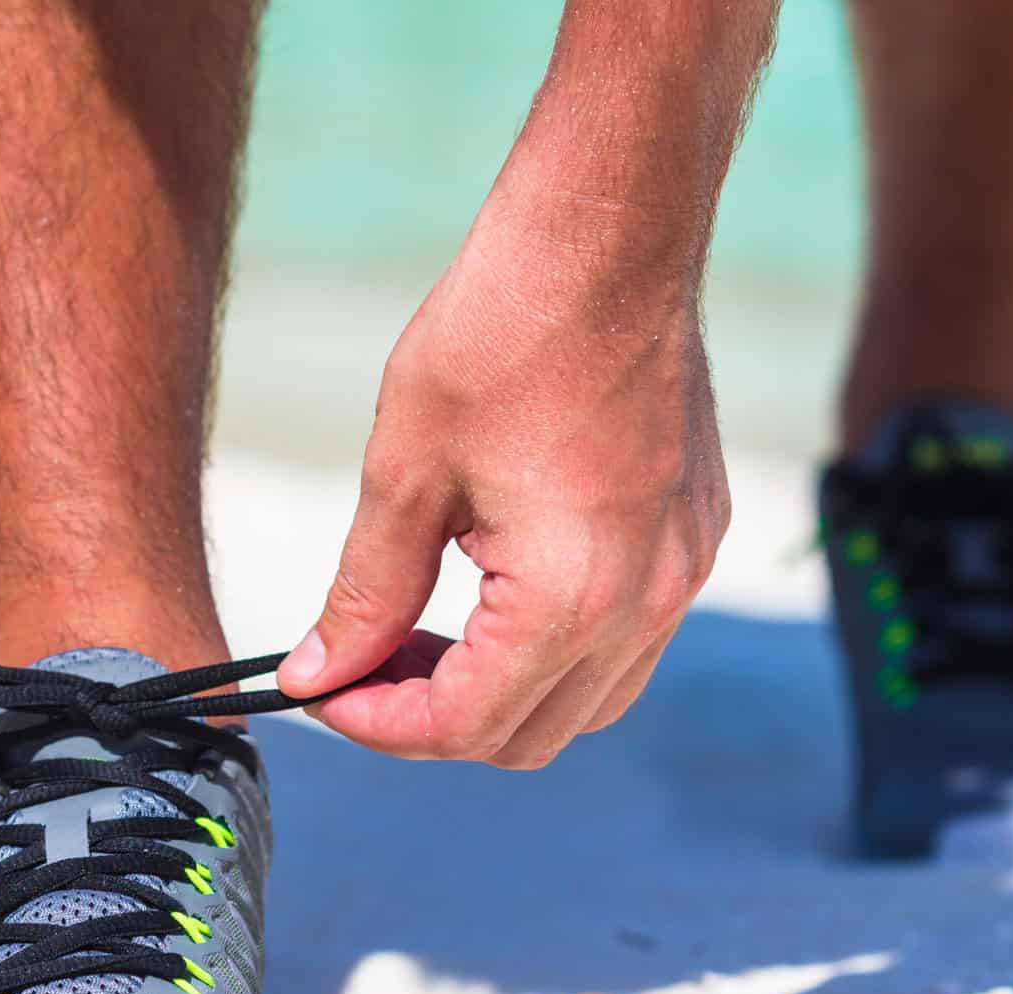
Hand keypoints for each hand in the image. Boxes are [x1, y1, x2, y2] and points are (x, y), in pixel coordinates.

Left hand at [276, 218, 729, 767]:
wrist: (611, 236)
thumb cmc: (503, 331)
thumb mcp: (405, 471)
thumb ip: (363, 592)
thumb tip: (320, 672)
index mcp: (570, 600)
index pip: (465, 726)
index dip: (377, 725)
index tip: (323, 691)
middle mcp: (644, 606)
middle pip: (530, 738)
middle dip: (434, 719)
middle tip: (363, 663)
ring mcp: (681, 574)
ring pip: (588, 701)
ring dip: (501, 692)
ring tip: (425, 631)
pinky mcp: (692, 539)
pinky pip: (628, 642)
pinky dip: (557, 648)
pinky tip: (495, 586)